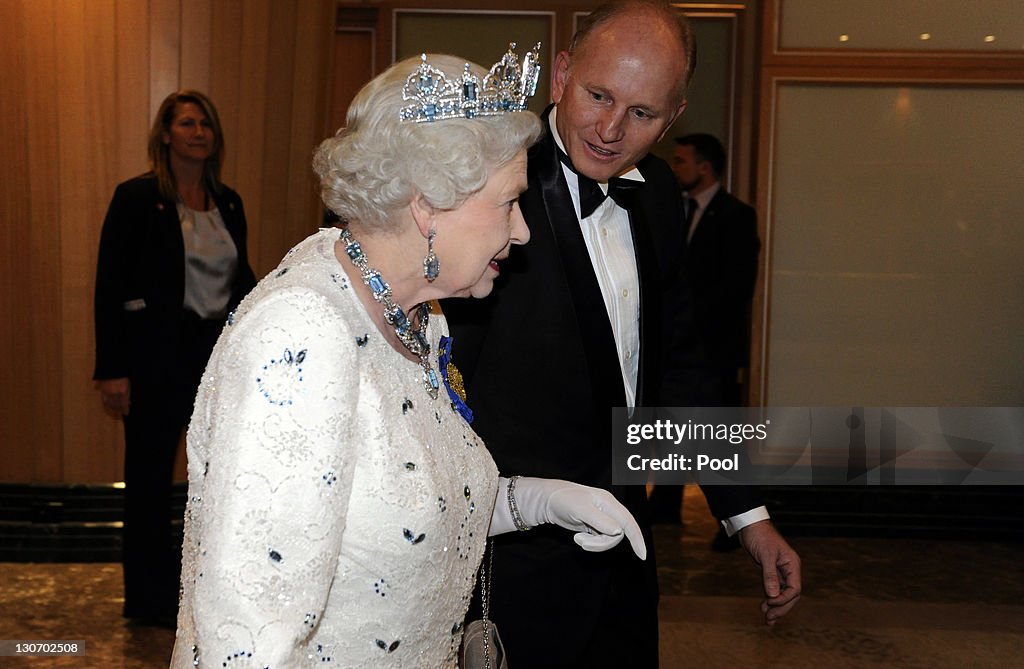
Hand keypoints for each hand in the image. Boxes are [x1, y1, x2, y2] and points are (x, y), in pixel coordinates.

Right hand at [95, 377, 130, 415]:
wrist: (112, 368)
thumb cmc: (122, 376)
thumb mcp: (128, 385)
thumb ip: (128, 395)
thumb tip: (128, 403)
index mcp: (122, 392)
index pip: (124, 405)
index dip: (125, 410)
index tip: (127, 413)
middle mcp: (114, 394)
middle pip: (116, 405)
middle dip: (119, 409)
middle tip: (122, 411)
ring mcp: (107, 392)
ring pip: (110, 404)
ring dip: (113, 408)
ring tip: (116, 409)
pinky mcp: (102, 391)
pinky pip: (104, 400)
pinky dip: (107, 404)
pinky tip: (109, 405)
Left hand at [496, 477, 646, 559]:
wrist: (546, 501)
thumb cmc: (562, 500)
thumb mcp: (580, 510)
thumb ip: (600, 520)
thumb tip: (619, 531)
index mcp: (608, 502)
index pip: (628, 522)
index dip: (637, 539)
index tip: (642, 556)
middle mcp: (608, 510)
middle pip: (617, 534)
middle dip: (601, 544)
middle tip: (580, 542)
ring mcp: (601, 518)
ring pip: (608, 539)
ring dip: (594, 544)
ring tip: (578, 540)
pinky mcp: (594, 526)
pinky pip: (600, 540)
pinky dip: (590, 543)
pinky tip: (578, 538)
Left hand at [737, 520, 801, 624]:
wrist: (749, 525)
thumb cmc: (759, 535)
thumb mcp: (765, 555)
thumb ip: (769, 575)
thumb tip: (772, 596)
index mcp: (792, 564)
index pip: (795, 588)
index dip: (784, 599)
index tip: (770, 603)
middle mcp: (789, 569)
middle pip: (790, 595)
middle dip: (780, 608)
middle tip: (769, 618)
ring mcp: (780, 571)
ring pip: (782, 594)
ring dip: (775, 607)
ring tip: (767, 619)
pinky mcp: (770, 572)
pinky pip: (774, 589)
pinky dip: (770, 599)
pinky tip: (765, 609)